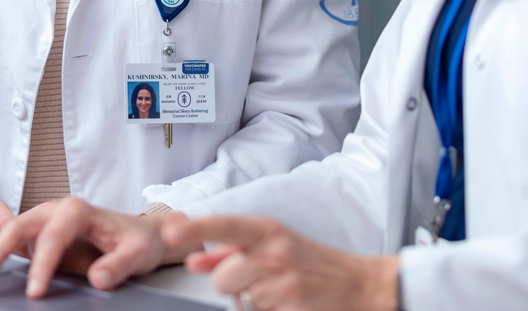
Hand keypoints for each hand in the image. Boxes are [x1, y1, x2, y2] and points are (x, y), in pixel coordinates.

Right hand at [0, 197, 199, 297]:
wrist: (140, 236)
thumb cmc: (138, 240)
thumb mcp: (138, 254)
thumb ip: (119, 265)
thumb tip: (98, 278)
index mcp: (79, 210)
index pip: (53, 236)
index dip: (42, 264)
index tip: (35, 291)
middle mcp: (57, 210)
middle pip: (21, 224)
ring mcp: (45, 221)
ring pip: (9, 227)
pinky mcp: (39, 235)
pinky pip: (11, 238)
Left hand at [164, 216, 398, 310]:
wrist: (358, 285)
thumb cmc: (310, 264)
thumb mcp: (273, 246)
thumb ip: (230, 251)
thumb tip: (194, 259)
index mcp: (269, 230)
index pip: (225, 225)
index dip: (195, 229)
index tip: (170, 232)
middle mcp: (276, 251)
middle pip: (224, 276)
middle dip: (231, 284)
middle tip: (257, 280)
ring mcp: (285, 282)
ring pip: (241, 299)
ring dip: (252, 300)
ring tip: (277, 292)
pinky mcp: (292, 307)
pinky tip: (287, 304)